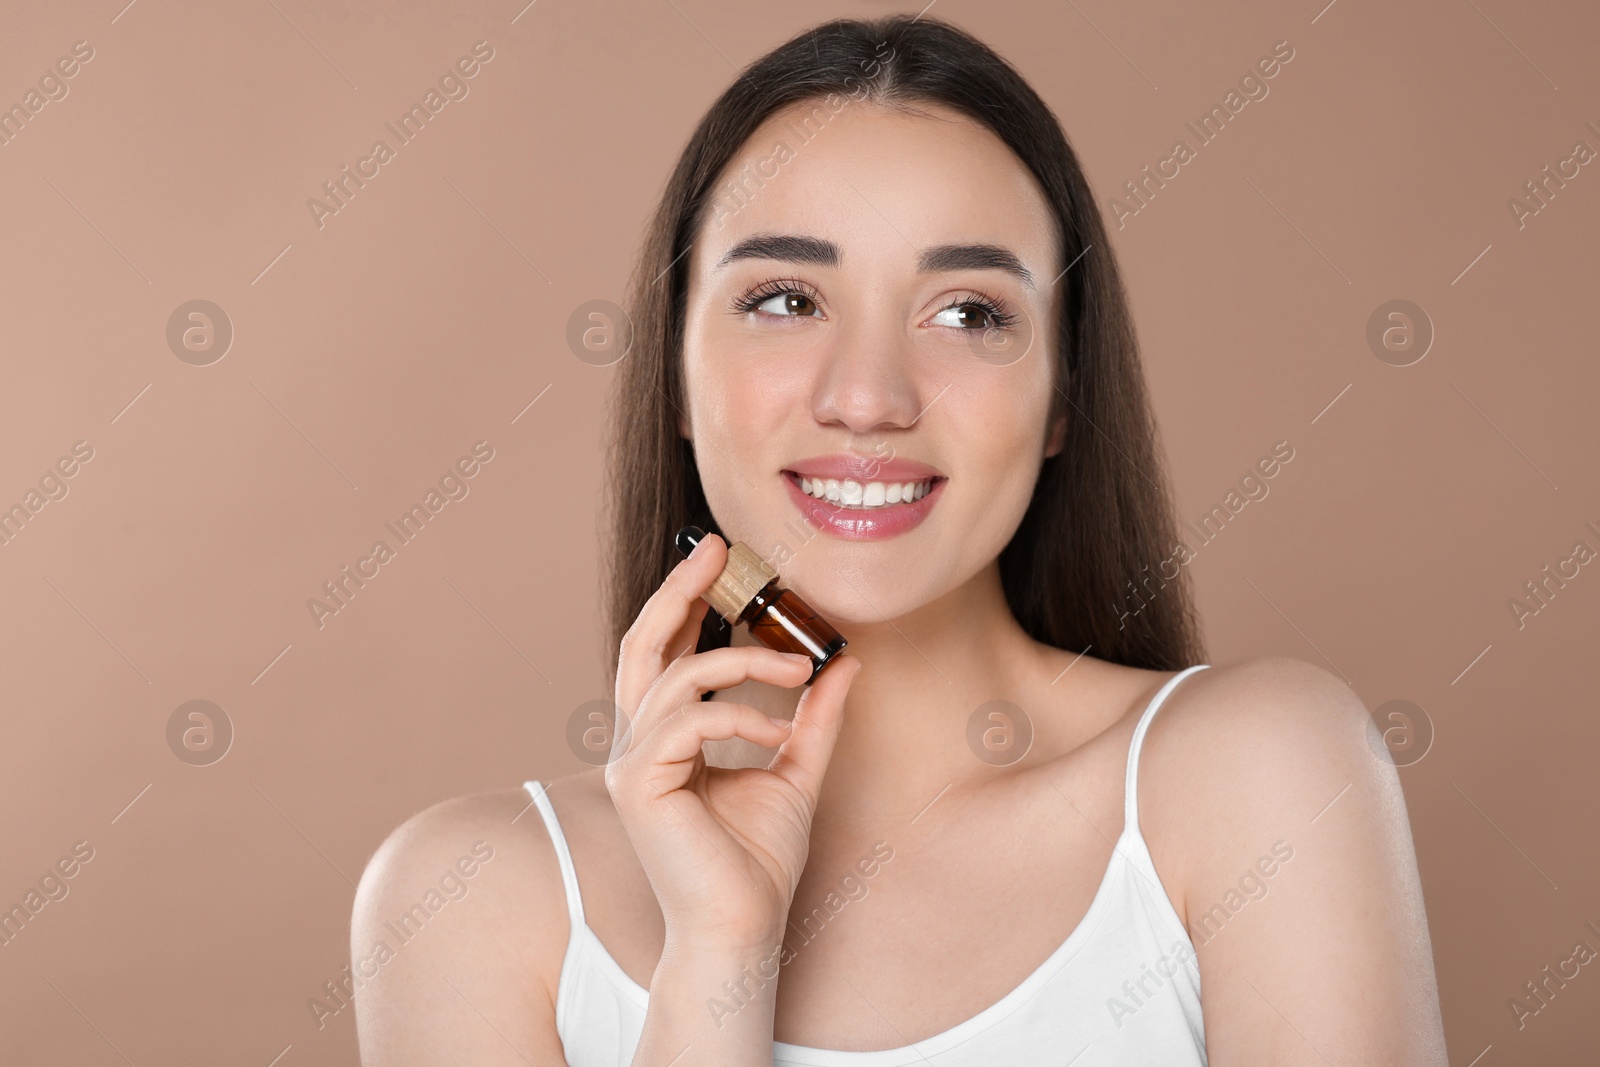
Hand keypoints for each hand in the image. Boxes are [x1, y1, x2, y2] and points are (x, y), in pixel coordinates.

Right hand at [604, 531, 860, 950]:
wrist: (743, 928)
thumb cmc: (758, 863)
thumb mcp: (797, 772)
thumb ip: (813, 719)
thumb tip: (843, 663)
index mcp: (666, 739)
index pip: (666, 654)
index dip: (686, 600)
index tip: (721, 557)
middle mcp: (638, 745)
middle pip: (641, 646)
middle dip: (677, 590)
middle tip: (718, 549)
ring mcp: (631, 765)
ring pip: (675, 678)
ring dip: (742, 661)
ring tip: (798, 669)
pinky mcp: (639, 786)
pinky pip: (687, 721)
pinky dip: (737, 714)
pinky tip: (776, 730)